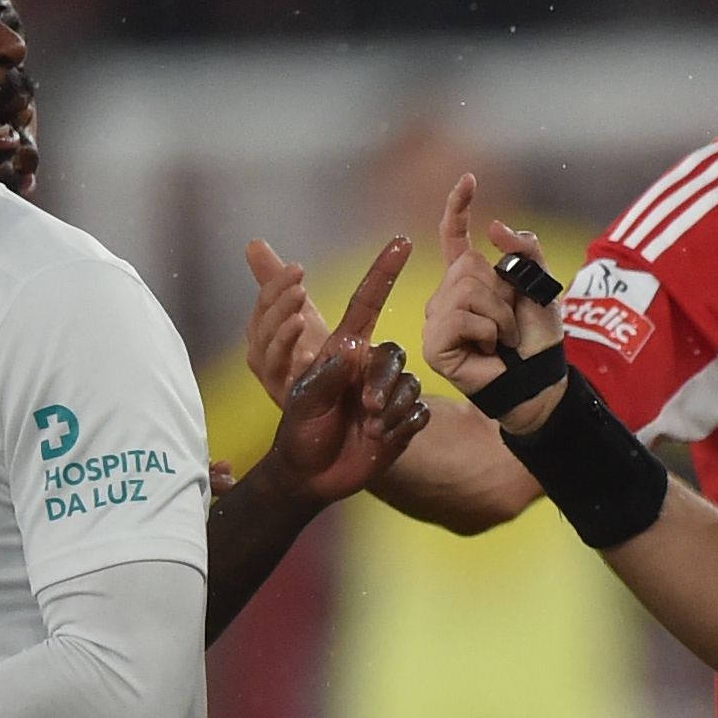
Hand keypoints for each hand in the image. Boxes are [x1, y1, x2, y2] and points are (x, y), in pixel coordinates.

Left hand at [240, 233, 428, 506]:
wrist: (312, 476)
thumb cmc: (300, 432)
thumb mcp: (304, 401)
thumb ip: (326, 375)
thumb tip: (352, 354)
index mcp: (344, 351)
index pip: (367, 303)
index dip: (383, 271)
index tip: (401, 241)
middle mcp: (368, 367)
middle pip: (395, 355)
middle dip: (383, 382)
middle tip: (364, 409)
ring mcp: (387, 394)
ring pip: (408, 387)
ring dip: (389, 411)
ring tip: (368, 429)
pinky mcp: (402, 422)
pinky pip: (417, 415)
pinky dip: (400, 428)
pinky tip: (380, 440)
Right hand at [417, 174, 561, 426]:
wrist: (540, 381)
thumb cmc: (538, 339)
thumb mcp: (541, 285)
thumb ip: (525, 250)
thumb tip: (493, 227)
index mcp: (468, 278)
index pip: (454, 236)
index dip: (458, 207)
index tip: (469, 179)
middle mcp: (446, 296)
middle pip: (467, 265)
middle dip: (500, 291)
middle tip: (509, 322)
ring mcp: (436, 320)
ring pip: (465, 290)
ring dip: (498, 315)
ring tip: (502, 338)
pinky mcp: (434, 345)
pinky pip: (460, 317)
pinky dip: (486, 330)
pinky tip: (488, 349)